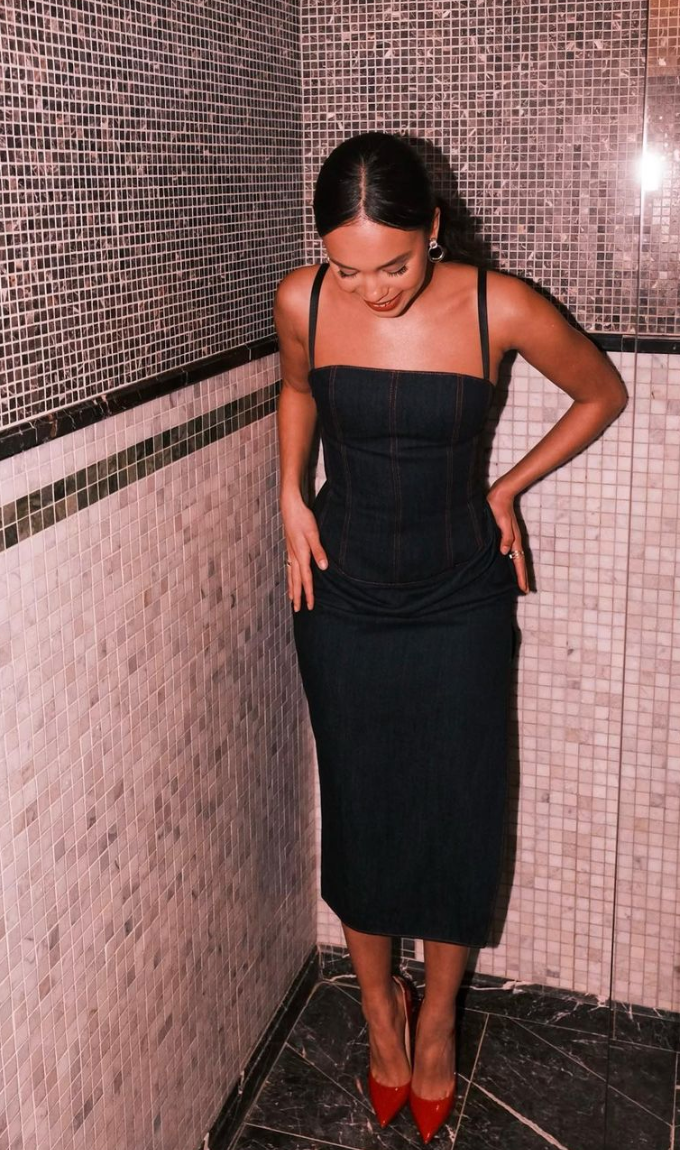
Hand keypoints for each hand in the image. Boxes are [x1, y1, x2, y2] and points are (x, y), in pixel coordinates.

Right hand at [281, 493, 328, 610]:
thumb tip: (323, 567)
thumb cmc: (303, 518)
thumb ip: (319, 551)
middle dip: (298, 596)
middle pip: (296, 580)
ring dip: (292, 587)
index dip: (308, 593)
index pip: (306, 579)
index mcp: (301, 554)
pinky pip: (289, 566)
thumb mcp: (313, 533)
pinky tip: (291, 577)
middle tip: (298, 610)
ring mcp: (290, 552)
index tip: (310, 606)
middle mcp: (294, 556)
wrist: (289, 506)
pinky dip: (290, 576)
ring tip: (292, 599)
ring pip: (290, 574)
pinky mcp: (290, 547)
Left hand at [486, 487, 528, 593]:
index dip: (520, 576)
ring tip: (520, 581)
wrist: (499, 494)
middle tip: (525, 590)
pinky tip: (509, 562)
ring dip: (518, 569)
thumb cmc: (498, 508)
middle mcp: (514, 540)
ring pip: (516, 557)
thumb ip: (504, 537)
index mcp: (514, 539)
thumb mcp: (501, 522)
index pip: (518, 561)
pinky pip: (511, 551)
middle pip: (520, 562)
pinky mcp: (506, 533)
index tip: (524, 588)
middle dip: (522, 576)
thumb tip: (505, 552)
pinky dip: (512, 560)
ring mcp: (511, 537)